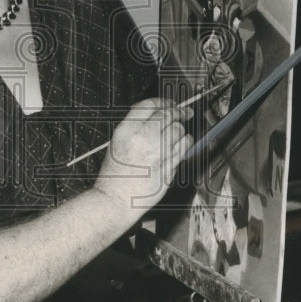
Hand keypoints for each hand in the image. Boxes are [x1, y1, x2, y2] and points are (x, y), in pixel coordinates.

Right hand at [95, 98, 191, 217]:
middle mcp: (142, 139)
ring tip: (179, 132)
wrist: (115, 200)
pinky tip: (181, 144)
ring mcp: (157, 153)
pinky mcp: (169, 166)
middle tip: (185, 112)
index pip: (149, 105)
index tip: (170, 103)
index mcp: (126, 130)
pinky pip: (184, 147)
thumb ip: (134, 127)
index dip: (163, 101)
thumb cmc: (114, 175)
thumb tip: (155, 114)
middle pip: (168, 114)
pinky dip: (185, 142)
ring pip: (179, 130)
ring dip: (181, 128)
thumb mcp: (116, 143)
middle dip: (179, 111)